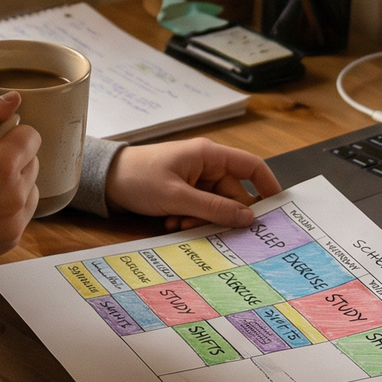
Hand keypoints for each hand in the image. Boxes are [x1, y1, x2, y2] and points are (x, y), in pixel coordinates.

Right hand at [0, 94, 40, 270]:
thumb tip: (12, 99)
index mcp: (2, 166)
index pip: (31, 135)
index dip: (7, 133)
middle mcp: (16, 196)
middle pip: (32, 161)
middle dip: (10, 158)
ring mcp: (14, 222)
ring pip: (31, 187)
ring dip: (13, 182)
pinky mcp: (10, 240)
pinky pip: (22, 213)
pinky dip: (8, 206)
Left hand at [105, 139, 279, 231]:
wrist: (104, 180)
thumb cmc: (138, 178)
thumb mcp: (177, 197)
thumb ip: (213, 208)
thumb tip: (247, 219)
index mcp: (209, 155)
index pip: (252, 166)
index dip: (268, 186)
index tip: (276, 210)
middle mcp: (206, 165)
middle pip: (232, 195)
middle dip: (218, 215)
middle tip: (198, 226)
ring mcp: (195, 179)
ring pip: (214, 207)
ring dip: (199, 220)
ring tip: (177, 223)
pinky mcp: (183, 192)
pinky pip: (199, 210)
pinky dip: (188, 220)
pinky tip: (169, 223)